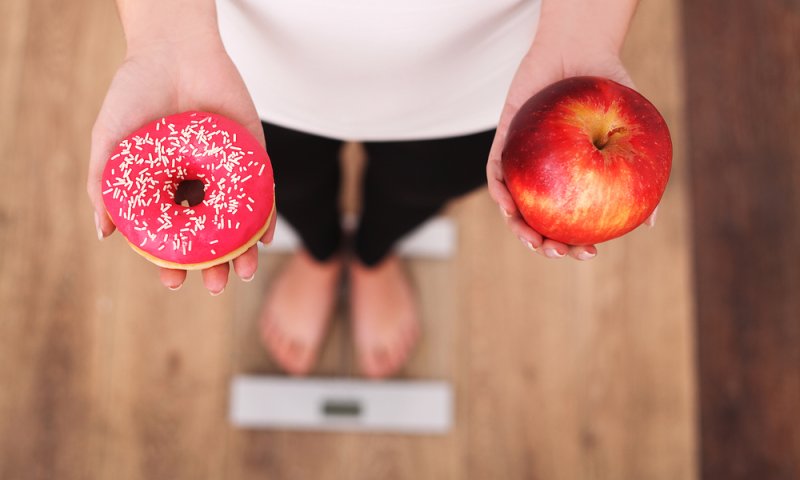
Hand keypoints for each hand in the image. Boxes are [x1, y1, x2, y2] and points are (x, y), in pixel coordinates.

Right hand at [87, 35, 274, 292]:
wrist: (173, 50)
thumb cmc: (135, 94)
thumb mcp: (110, 141)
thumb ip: (104, 185)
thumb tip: (104, 233)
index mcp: (165, 188)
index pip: (172, 235)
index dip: (172, 261)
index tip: (173, 282)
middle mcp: (198, 186)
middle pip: (209, 235)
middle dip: (213, 265)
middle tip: (215, 286)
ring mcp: (226, 173)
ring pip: (238, 222)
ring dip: (242, 251)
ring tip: (240, 273)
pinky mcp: (253, 156)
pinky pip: (263, 193)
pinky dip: (265, 217)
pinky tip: (263, 239)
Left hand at [486, 44, 656, 259]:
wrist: (580, 50)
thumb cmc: (609, 90)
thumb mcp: (631, 131)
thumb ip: (639, 172)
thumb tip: (650, 222)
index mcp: (574, 179)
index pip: (571, 221)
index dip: (575, 244)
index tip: (588, 253)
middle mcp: (546, 176)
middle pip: (539, 221)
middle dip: (545, 245)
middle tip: (558, 252)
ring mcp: (523, 162)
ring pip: (513, 206)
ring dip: (518, 228)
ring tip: (533, 240)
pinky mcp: (503, 143)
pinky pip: (496, 173)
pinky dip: (500, 192)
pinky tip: (508, 204)